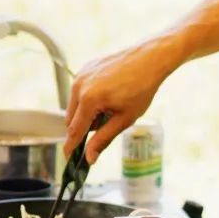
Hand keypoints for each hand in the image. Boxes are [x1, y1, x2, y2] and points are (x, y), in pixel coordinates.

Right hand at [65, 40, 174, 161]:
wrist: (150, 58)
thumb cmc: (141, 88)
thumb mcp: (124, 118)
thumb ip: (103, 139)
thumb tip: (89, 158)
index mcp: (89, 99)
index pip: (74, 131)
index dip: (71, 147)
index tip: (69, 158)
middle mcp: (80, 85)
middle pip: (71, 119)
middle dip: (85, 127)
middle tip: (108, 122)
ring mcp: (81, 74)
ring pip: (75, 105)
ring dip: (87, 112)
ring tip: (111, 105)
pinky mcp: (85, 68)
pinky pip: (80, 90)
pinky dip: (89, 98)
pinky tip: (109, 93)